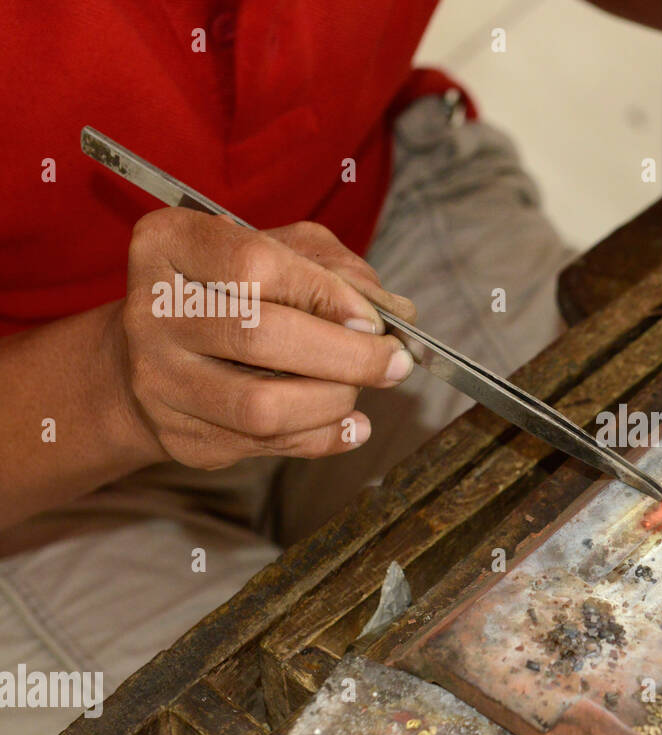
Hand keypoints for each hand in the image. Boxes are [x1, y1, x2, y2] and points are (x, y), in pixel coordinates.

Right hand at [117, 208, 416, 469]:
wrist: (156, 356)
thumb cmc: (231, 294)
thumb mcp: (278, 253)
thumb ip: (336, 270)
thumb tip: (396, 313)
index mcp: (170, 244)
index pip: (255, 264)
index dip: (327, 294)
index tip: (374, 317)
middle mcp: (150, 311)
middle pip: (261, 336)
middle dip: (348, 355)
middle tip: (394, 362)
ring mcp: (158, 380)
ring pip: (262, 406)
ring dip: (334, 401)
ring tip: (359, 390)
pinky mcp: (180, 436)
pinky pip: (268, 446)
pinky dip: (325, 438)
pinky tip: (350, 424)